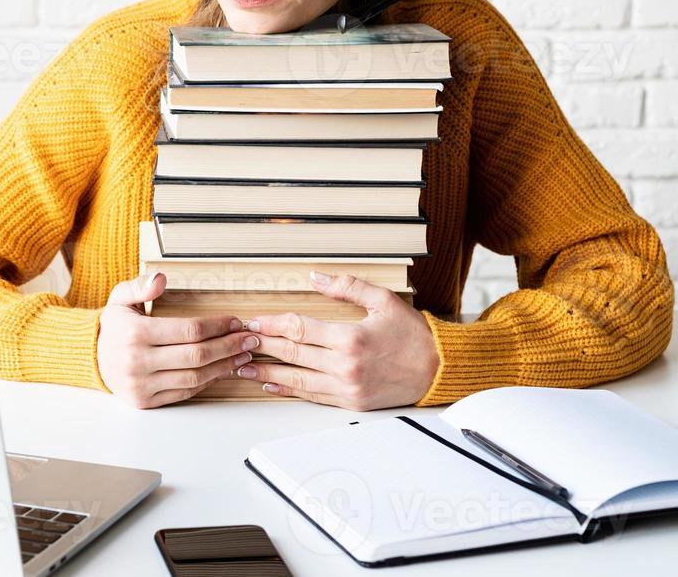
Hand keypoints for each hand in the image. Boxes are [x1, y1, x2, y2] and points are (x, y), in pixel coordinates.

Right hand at [97, 272, 258, 408]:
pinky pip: (185, 392)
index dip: (217, 327)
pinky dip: (208, 381)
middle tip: (249, 339)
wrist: (92, 359)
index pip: (189, 330)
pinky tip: (221, 370)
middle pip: (197, 355)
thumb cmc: (113, 327)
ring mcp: (142, 384)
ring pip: (194, 377)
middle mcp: (138, 361)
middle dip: (229, 346)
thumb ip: (140, 286)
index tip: (235, 322)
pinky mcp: (146, 401)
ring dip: (224, 366)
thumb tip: (160, 278)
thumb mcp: (120, 299)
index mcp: (135, 334)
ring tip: (242, 355)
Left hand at [235, 271, 439, 409]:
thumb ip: (346, 286)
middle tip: (239, 341)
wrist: (438, 370)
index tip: (252, 321)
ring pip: (297, 379)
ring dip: (266, 372)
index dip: (271, 324)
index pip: (299, 329)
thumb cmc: (413, 334)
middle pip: (292, 353)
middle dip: (262, 346)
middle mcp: (345, 366)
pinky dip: (289, 390)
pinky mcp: (350, 402)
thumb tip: (316, 275)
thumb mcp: (382, 300)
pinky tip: (271, 384)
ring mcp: (347, 388)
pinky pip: (312, 396)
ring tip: (242, 367)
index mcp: (350, 338)